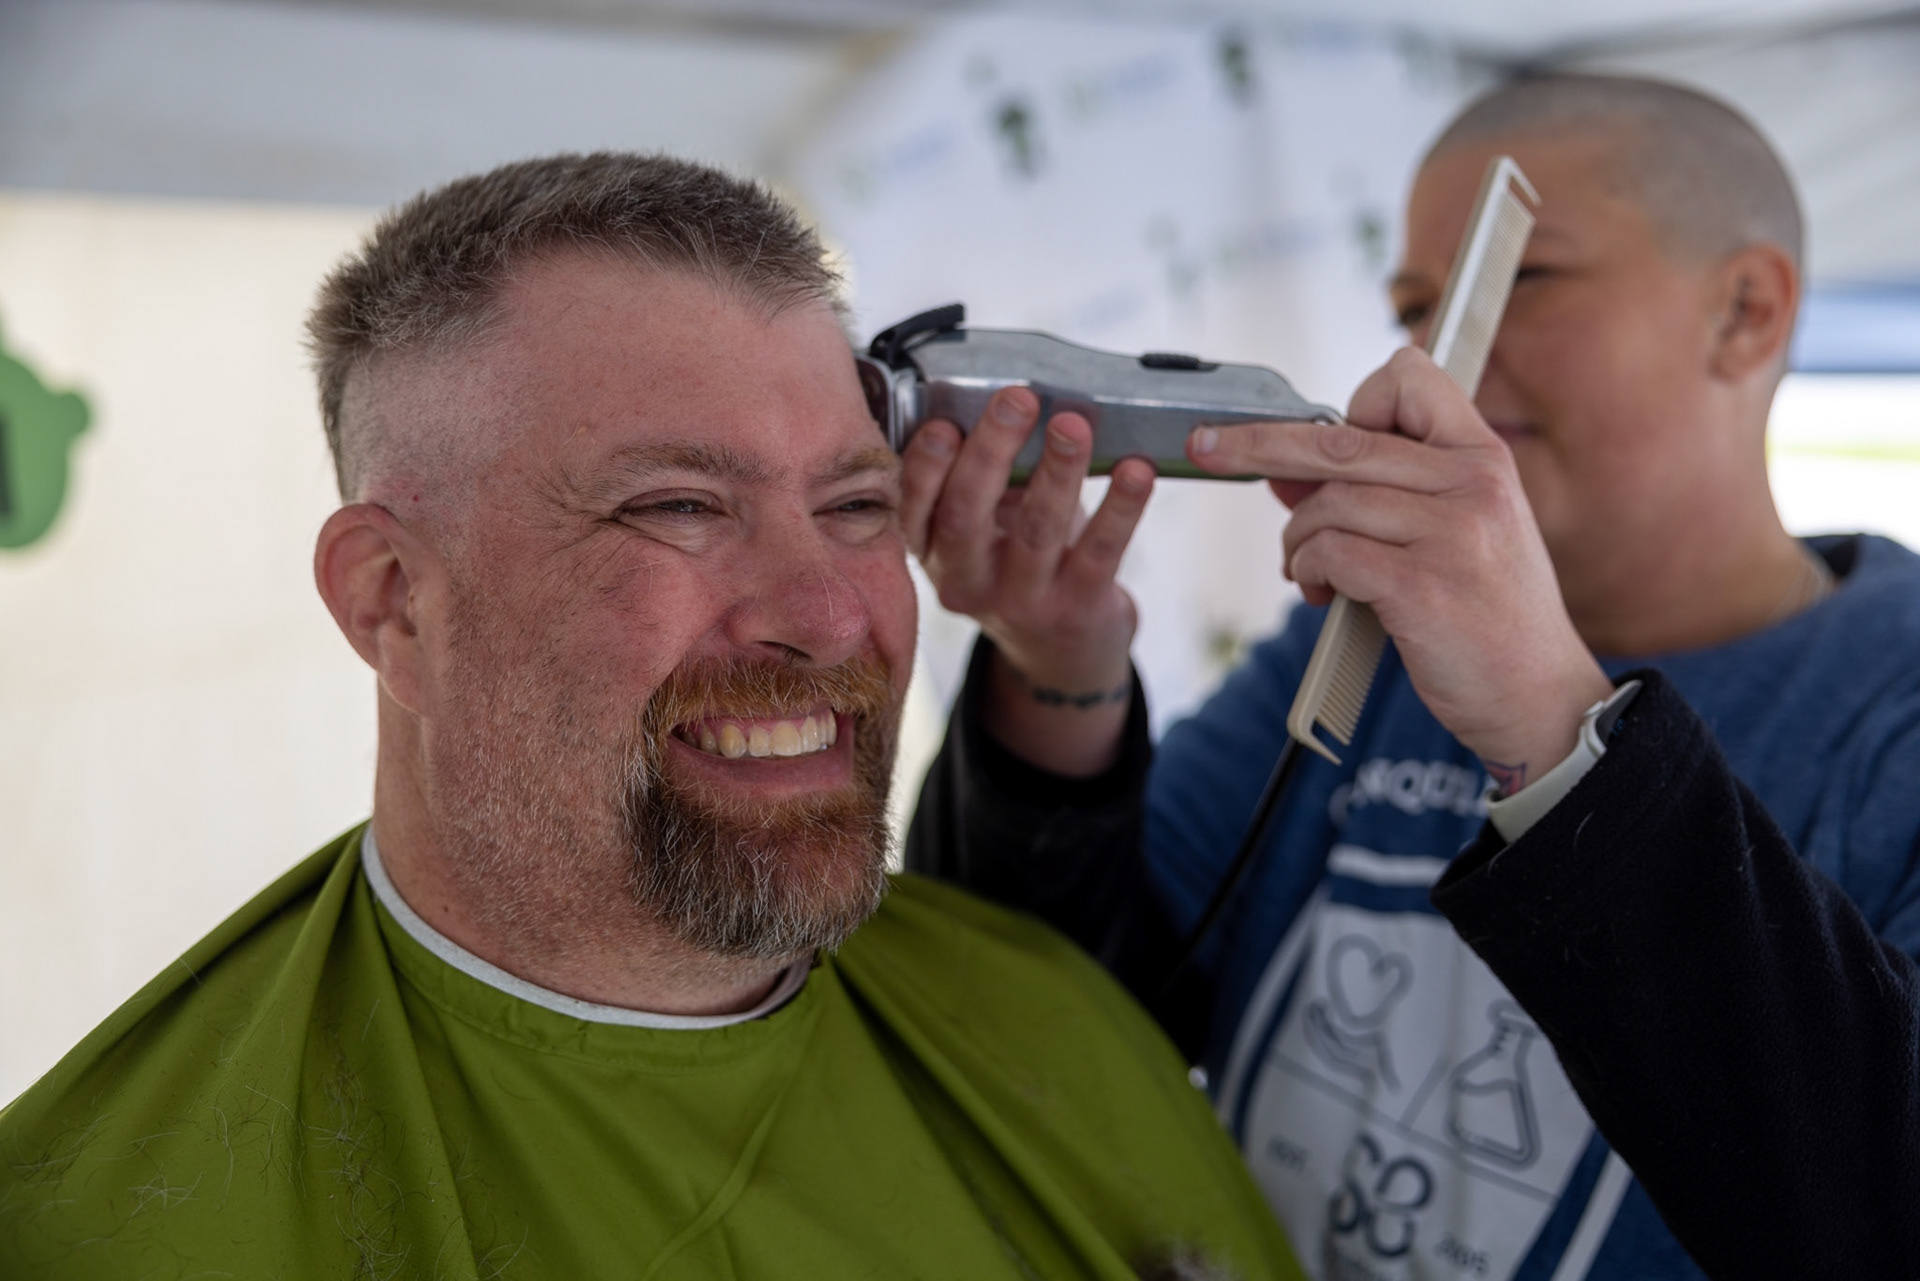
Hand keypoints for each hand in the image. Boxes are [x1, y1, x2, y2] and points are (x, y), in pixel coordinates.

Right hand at [900, 386, 1155, 775]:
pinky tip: (1136, 471)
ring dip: (1057, 472)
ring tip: (1075, 425)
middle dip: (992, 451)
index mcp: (933, 553)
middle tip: (1018, 400)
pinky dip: (1122, 507)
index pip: (914, 508)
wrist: (1061, 653)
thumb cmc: (1018, 562)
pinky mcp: (1077, 610)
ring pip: (1036, 531)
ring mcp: (1021, 602)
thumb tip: (1005, 404)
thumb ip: (985, 478)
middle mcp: (967, 583)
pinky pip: (1100, 551)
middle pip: (967, 514)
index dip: (925, 467)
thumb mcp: (984, 528)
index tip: (944, 424)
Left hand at [1186, 348, 1610, 793]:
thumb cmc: (1489, 615)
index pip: (1410, 378)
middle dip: (1258, 445)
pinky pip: (1331, 552)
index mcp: (1484, 458)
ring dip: (1296, 539)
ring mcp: (1452, 534)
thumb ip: (1380, 492)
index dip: (1357, 402)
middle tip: (1206, 448)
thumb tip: (1282, 465)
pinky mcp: (1423, 587)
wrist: (1538, 695)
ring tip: (1304, 569)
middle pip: (1339, 441)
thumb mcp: (1453, 533)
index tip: (1326, 439)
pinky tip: (1320, 591)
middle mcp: (1473, 484)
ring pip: (1328, 504)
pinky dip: (1309, 569)